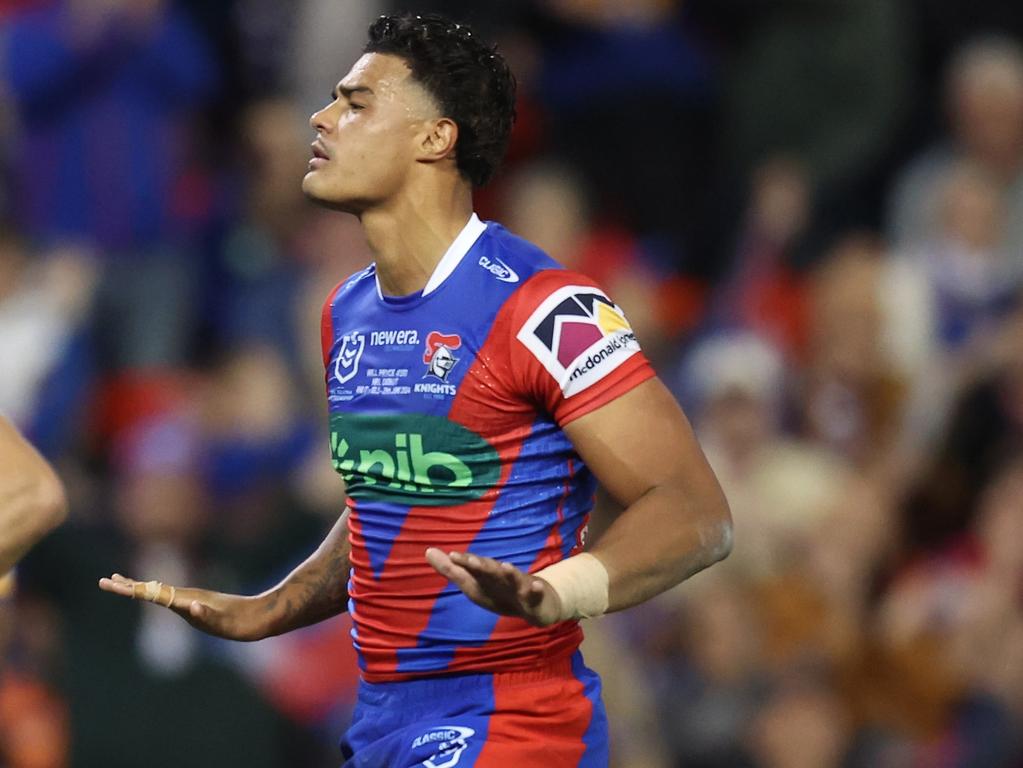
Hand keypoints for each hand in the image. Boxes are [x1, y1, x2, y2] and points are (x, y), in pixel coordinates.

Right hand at [98, 573, 269, 640]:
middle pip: (151, 590)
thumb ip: (208, 615)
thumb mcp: (223, 621)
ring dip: (139, 589)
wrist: (262, 617)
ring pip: (160, 593)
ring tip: (122, 584)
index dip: (130, 589)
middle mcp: (186, 599)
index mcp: (185, 600)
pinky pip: (172, 599)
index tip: (109, 582)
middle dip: (128, 587)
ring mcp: (192, 603)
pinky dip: (157, 595)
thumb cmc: (241, 621)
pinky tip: (152, 593)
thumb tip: (193, 606)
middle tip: (104, 581)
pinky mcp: (200, 608)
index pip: (151, 593)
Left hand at [425, 549, 562, 626]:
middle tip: (472, 561)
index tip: (452, 555)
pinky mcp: (535, 599)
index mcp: (486, 575)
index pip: (473, 567)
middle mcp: (502, 577)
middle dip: (483, 566)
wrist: (538, 603)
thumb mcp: (473, 584)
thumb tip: (427, 551)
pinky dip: (536, 590)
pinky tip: (537, 587)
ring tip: (506, 566)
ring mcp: (520, 587)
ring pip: (515, 579)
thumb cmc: (500, 591)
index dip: (464, 562)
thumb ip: (451, 570)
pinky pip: (536, 595)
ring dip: (511, 573)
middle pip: (492, 570)